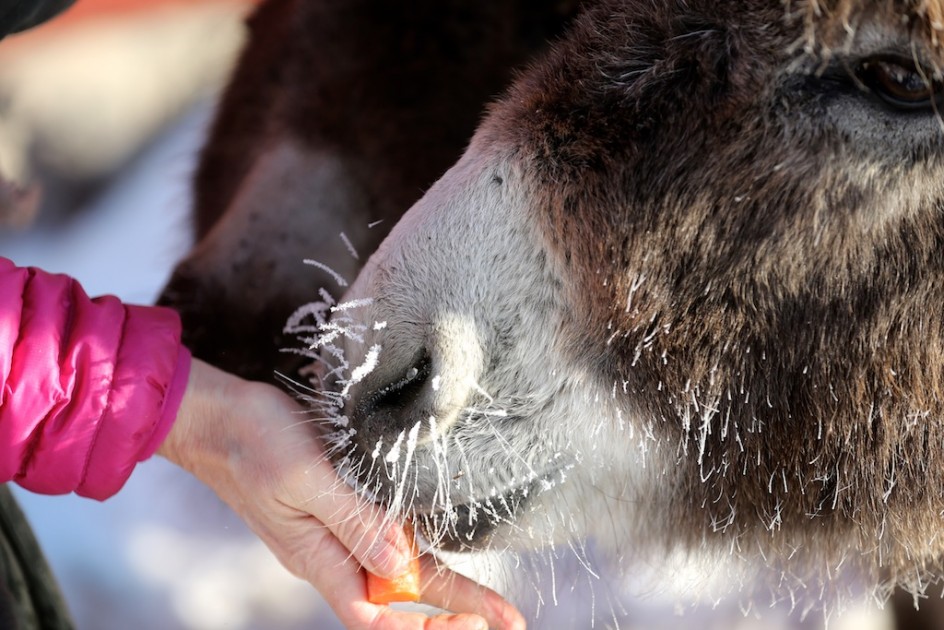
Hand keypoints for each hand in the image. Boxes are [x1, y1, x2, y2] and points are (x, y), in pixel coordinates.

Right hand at [158, 358, 524, 629]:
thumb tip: (401, 569)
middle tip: (510, 619)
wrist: (219, 417)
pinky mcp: (337, 505)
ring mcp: (334, 531)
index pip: (379, 615)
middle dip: (455, 607)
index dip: (426, 625)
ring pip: (396, 568)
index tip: (475, 619)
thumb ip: (354, 523)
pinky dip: (418, 547)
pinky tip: (442, 544)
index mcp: (320, 557)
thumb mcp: (308, 478)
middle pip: (400, 596)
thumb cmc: (256, 443)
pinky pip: (384, 536)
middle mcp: (331, 553)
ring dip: (442, 582)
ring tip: (488, 598)